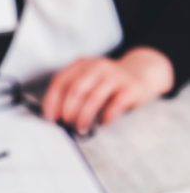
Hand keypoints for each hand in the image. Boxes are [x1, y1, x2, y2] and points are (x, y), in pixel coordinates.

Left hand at [42, 47, 173, 134]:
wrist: (142, 72)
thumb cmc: (108, 82)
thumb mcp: (87, 79)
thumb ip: (71, 92)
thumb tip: (53, 116)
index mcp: (82, 64)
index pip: (60, 81)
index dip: (52, 102)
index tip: (49, 118)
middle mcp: (98, 66)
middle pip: (76, 90)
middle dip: (68, 111)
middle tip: (67, 123)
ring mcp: (115, 75)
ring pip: (93, 98)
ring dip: (84, 117)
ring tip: (81, 128)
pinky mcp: (131, 87)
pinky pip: (114, 106)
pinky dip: (105, 118)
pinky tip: (102, 123)